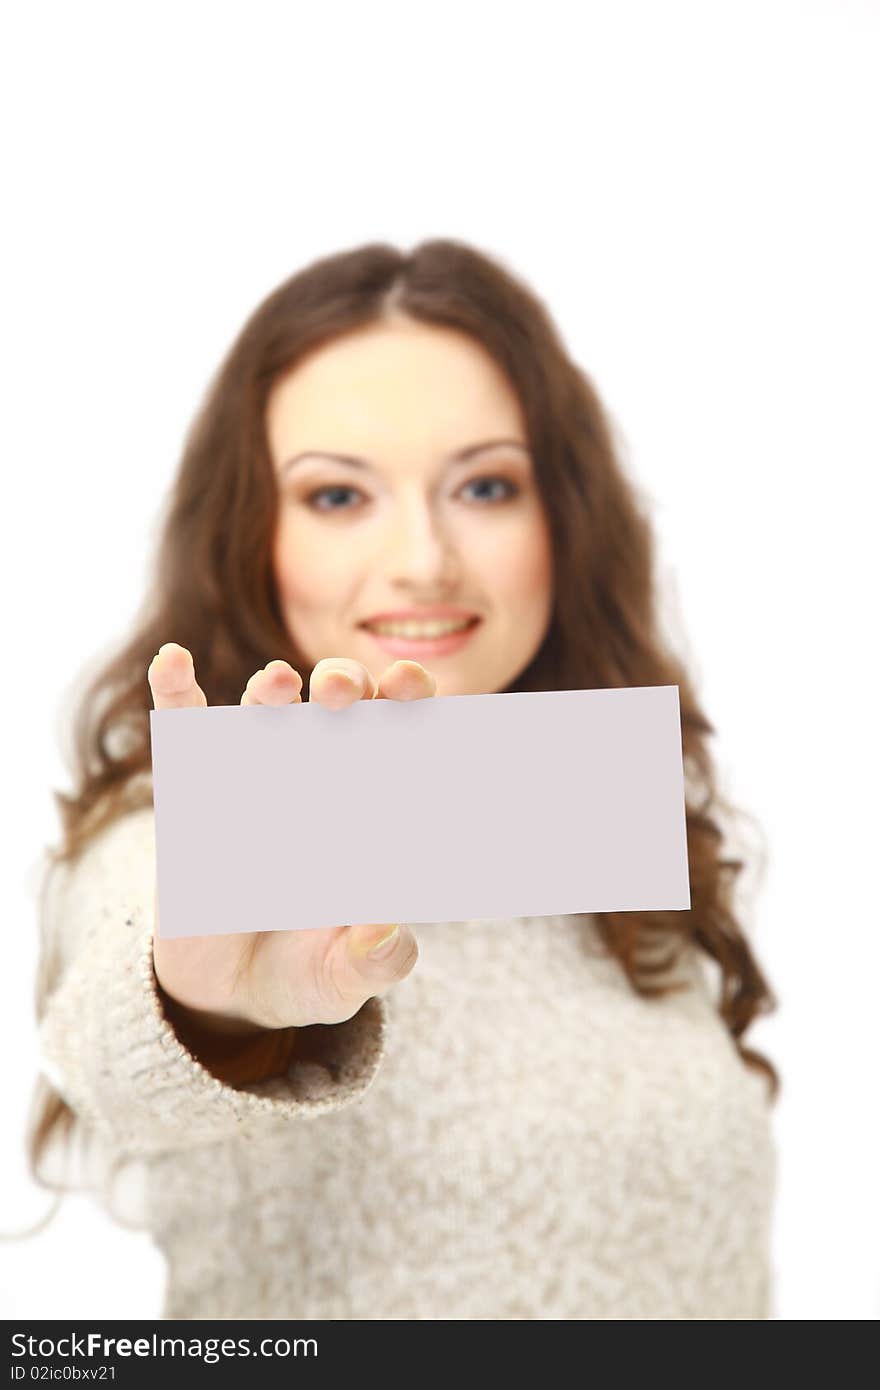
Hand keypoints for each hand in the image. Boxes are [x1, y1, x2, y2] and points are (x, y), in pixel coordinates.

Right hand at [148, 645, 432, 1036]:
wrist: (229, 995)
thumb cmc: (305, 973)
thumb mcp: (342, 979)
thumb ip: (374, 962)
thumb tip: (386, 932)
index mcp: (369, 810)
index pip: (400, 738)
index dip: (410, 705)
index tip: (412, 690)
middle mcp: (317, 780)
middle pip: (340, 709)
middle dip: (346, 686)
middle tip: (344, 692)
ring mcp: (254, 780)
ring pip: (267, 711)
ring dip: (272, 689)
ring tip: (279, 683)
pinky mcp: (194, 794)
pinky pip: (183, 733)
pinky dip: (174, 694)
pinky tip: (172, 661)